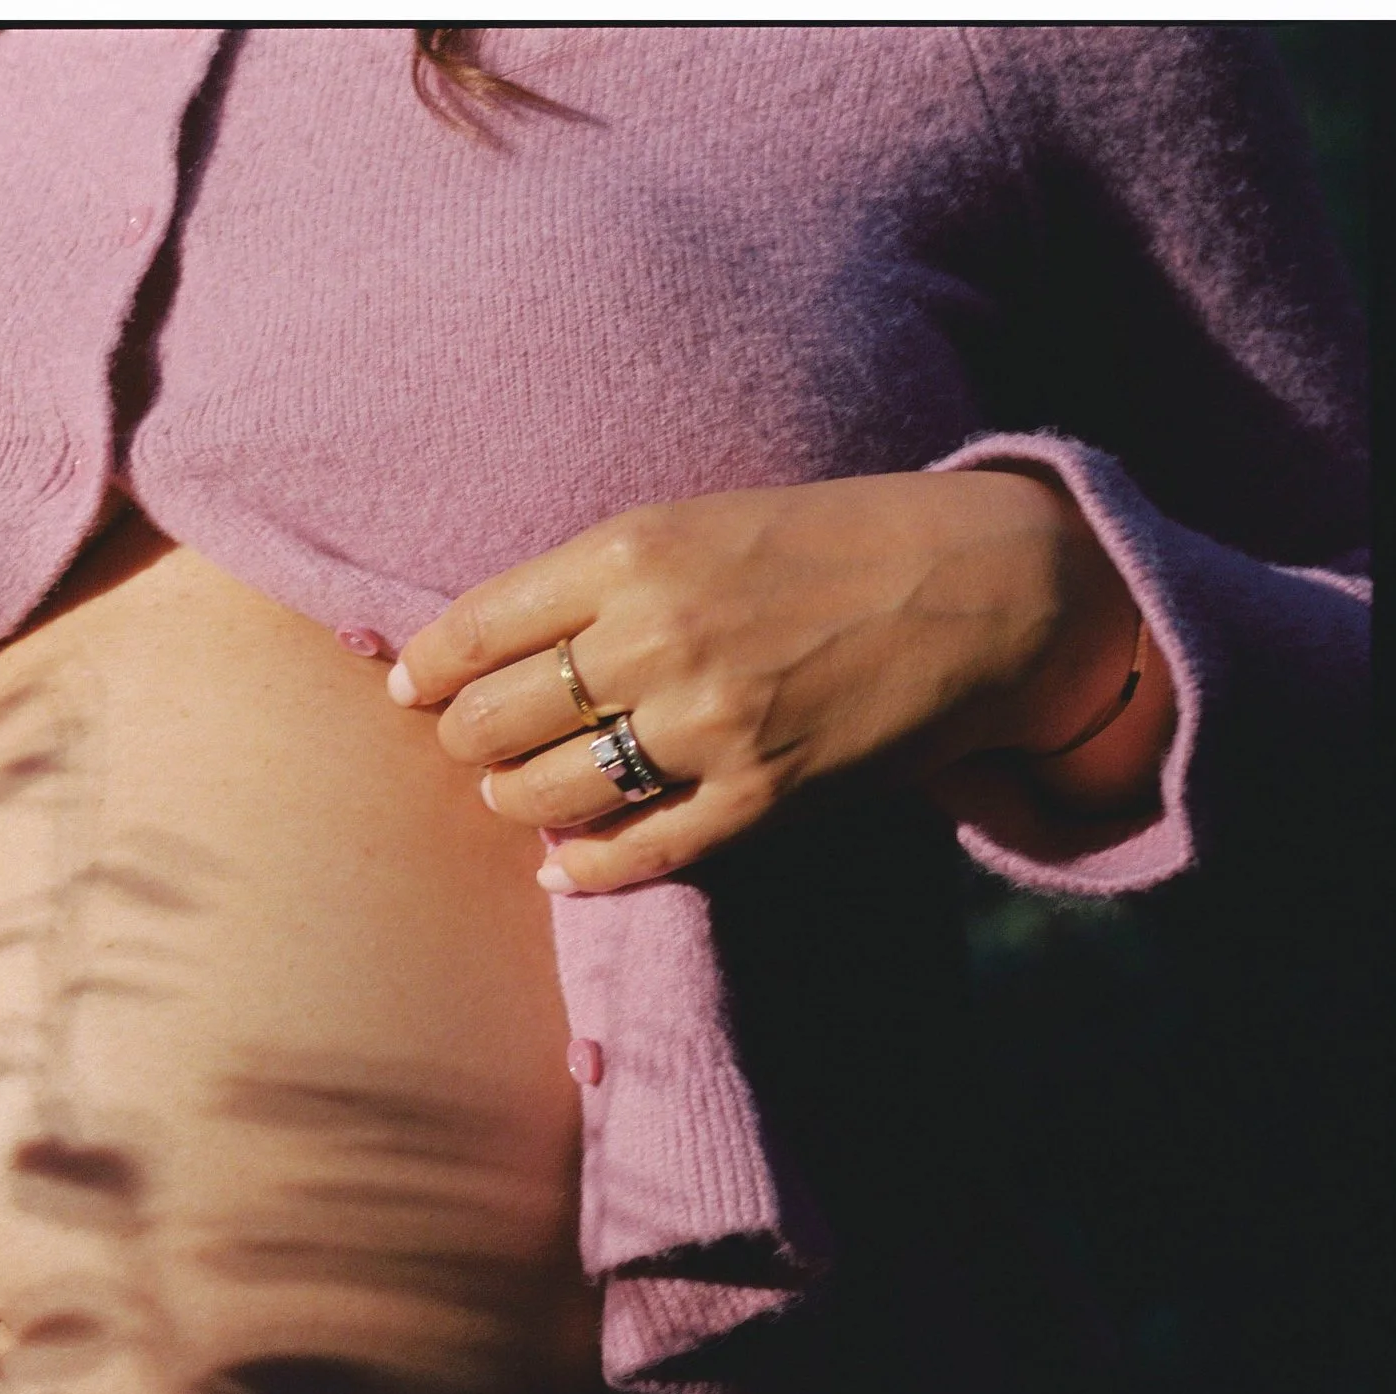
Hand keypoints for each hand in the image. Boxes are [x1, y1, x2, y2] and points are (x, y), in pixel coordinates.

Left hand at [389, 470, 1164, 893]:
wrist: (981, 587)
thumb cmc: (830, 545)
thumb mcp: (698, 525)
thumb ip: (594, 583)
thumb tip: (476, 651)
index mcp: (633, 551)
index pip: (475, 630)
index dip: (428, 671)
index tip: (414, 690)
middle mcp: (658, 637)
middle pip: (493, 723)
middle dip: (471, 743)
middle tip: (481, 748)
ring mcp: (707, 724)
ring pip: (546, 795)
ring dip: (519, 805)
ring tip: (528, 795)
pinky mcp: (757, 795)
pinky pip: (632, 853)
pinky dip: (583, 866)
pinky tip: (565, 864)